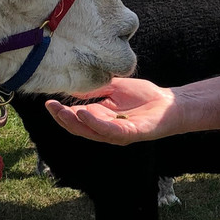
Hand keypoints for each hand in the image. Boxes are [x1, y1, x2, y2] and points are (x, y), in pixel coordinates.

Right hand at [44, 77, 179, 144]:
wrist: (170, 104)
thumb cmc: (144, 97)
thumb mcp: (114, 88)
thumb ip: (95, 88)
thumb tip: (72, 86)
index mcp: (101, 118)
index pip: (77, 118)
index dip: (62, 112)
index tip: (48, 101)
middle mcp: (106, 129)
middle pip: (80, 128)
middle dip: (63, 119)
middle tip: (51, 107)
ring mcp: (118, 133)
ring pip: (92, 131)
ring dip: (75, 122)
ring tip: (63, 111)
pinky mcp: (131, 133)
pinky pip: (110, 130)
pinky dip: (95, 122)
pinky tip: (84, 113)